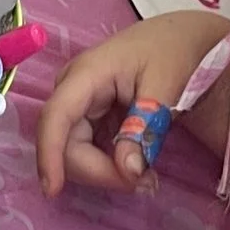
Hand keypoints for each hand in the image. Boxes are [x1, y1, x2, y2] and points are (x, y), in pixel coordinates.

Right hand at [37, 12, 226, 199]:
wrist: (180, 39)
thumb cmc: (173, 52)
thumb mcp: (167, 86)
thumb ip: (145, 127)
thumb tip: (128, 172)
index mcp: (87, 73)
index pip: (56, 116)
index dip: (49, 154)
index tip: (53, 190)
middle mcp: (72, 90)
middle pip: (65, 144)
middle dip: (99, 171)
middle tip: (145, 182)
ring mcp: (78, 105)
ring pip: (74, 153)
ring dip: (106, 173)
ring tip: (148, 177)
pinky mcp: (87, 119)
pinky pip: (87, 151)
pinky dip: (109, 167)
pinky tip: (138, 167)